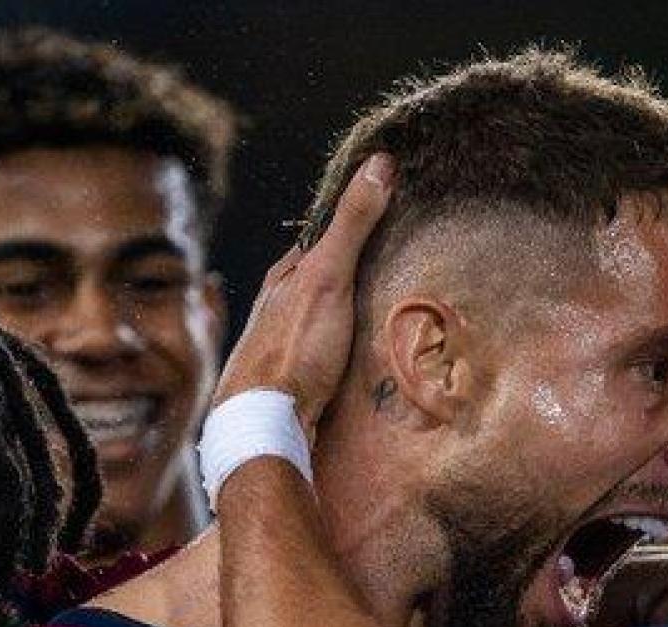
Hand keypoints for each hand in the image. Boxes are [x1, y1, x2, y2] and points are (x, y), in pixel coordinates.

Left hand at [213, 153, 394, 431]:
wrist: (265, 423)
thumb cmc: (292, 347)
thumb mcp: (328, 276)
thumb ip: (353, 223)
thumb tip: (380, 163)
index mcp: (283, 278)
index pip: (322, 239)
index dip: (353, 226)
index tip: (389, 215)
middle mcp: (280, 309)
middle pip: (325, 282)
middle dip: (358, 276)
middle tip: (402, 271)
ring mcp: (287, 346)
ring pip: (327, 321)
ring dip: (356, 318)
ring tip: (394, 317)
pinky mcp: (298, 382)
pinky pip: (331, 356)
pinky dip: (352, 351)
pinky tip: (370, 360)